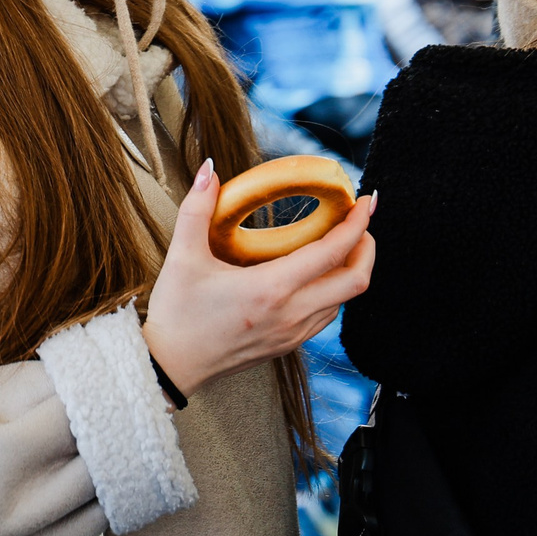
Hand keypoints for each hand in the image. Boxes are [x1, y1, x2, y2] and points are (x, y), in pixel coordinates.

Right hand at [142, 160, 375, 393]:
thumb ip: (197, 209)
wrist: (169, 366)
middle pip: (356, 282)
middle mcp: (290, 314)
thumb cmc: (176, 313)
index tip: (365, 201)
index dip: (357, 224)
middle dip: (367, 247)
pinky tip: (315, 276)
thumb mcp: (181, 257)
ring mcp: (292, 333)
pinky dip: (333, 292)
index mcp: (270, 288)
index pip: (332, 253)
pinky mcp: (287, 345)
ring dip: (351, 271)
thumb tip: (210, 170)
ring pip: (344, 301)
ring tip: (340, 245)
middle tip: (359, 224)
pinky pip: (326, 316)